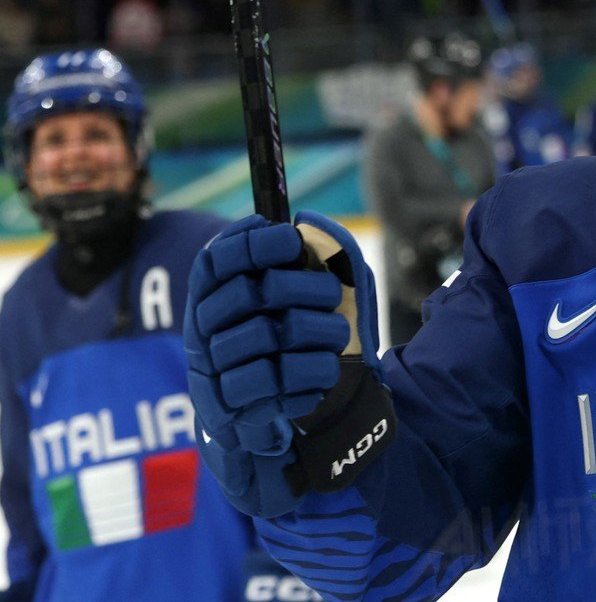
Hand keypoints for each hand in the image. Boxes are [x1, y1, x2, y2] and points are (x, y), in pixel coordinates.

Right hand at [185, 211, 394, 517]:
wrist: (271, 425)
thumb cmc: (284, 351)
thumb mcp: (296, 303)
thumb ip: (302, 263)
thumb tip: (306, 225)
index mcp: (212, 301)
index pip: (215, 261)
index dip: (250, 243)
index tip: (289, 237)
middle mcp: (203, 335)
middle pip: (248, 294)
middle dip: (301, 288)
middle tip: (332, 296)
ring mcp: (212, 374)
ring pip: (264, 337)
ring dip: (315, 332)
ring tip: (336, 338)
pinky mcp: (231, 412)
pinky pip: (274, 383)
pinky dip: (310, 373)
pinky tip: (322, 373)